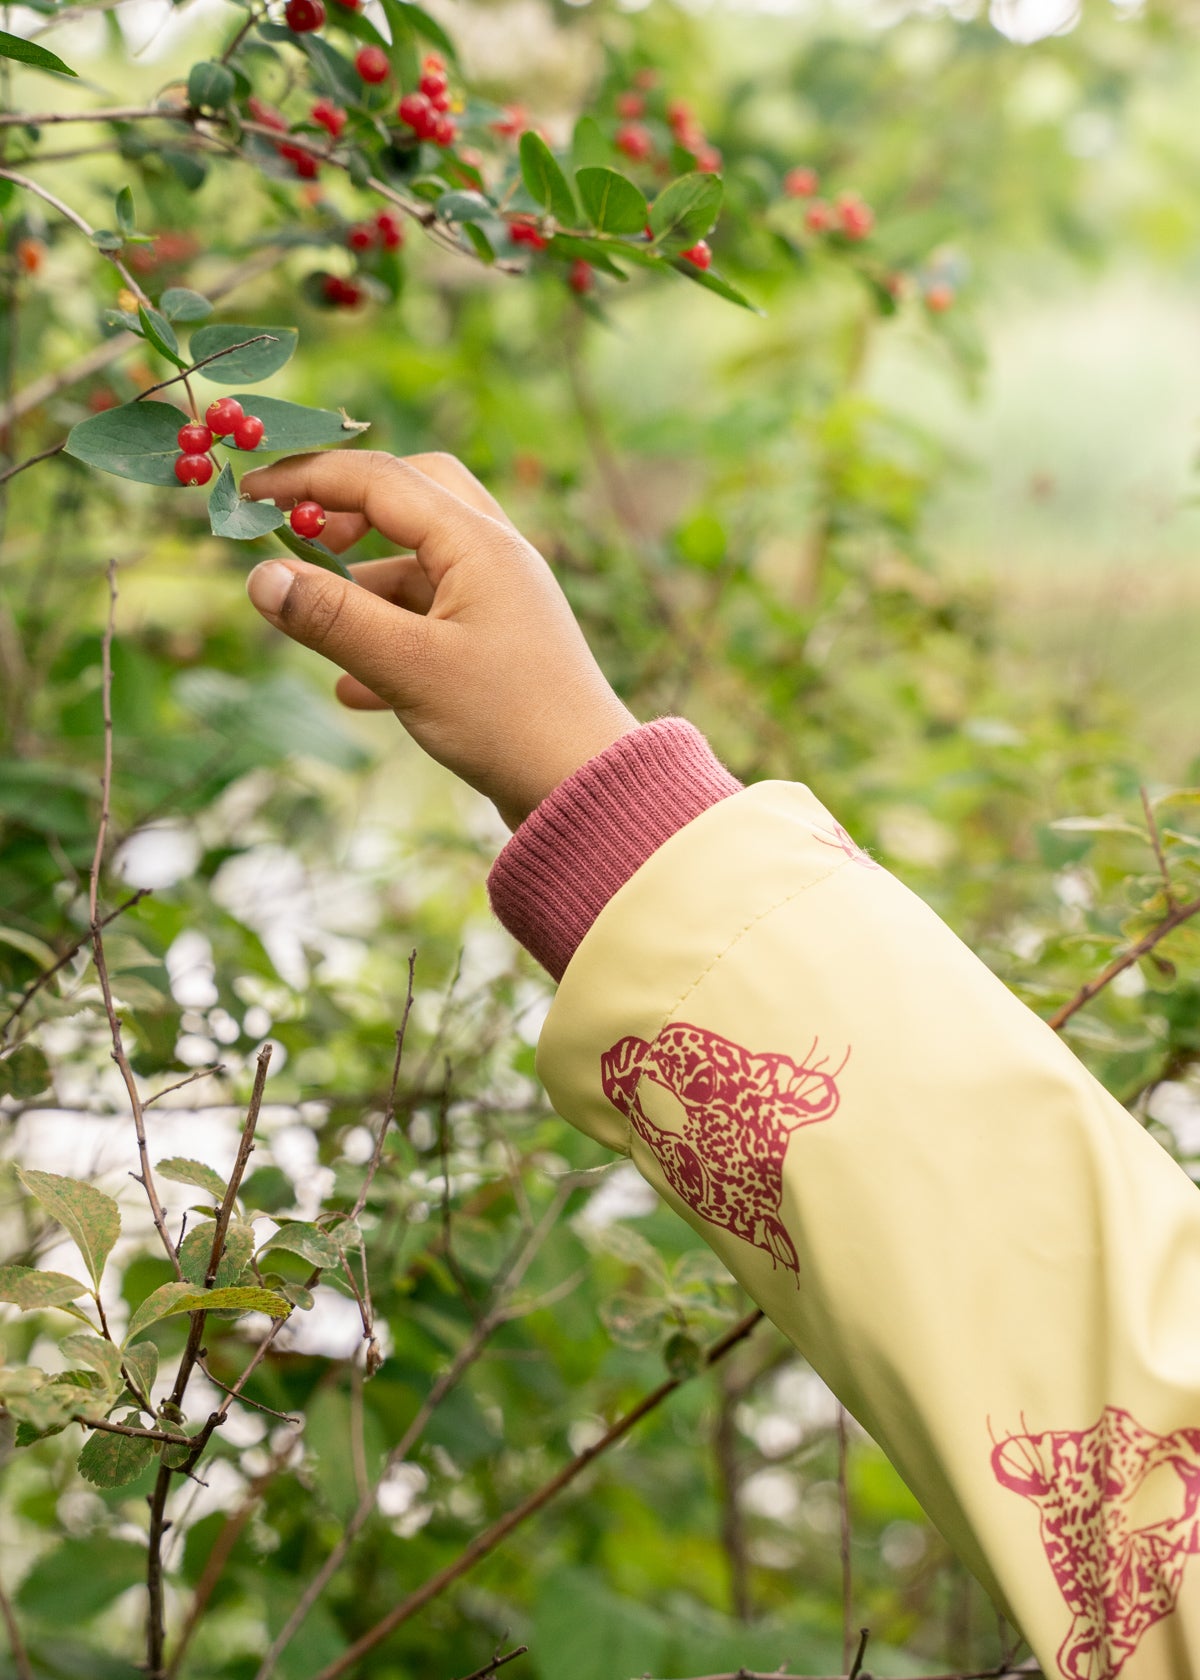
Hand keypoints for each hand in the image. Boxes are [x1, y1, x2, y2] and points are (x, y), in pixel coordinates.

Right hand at [242, 450, 639, 832]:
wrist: (586, 790)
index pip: (382, 480)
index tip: (250, 491)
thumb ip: (332, 619)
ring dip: (363, 586)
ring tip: (313, 622)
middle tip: (299, 535)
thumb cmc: (507, 722)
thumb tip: (259, 577)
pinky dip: (388, 637)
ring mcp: (500, 601)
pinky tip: (352, 690)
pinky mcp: (498, 647)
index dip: (309, 477)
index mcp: (479, 544)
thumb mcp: (407, 667)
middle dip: (348, 511)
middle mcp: (495, 558)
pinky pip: (432, 620)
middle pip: (412, 498)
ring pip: (419, 565)